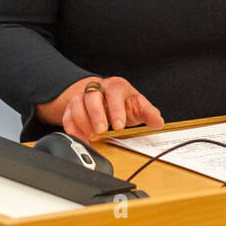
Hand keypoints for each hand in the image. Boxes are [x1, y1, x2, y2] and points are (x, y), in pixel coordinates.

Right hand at [35, 75, 163, 144]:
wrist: (105, 97)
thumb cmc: (123, 102)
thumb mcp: (138, 105)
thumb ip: (148, 113)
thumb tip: (158, 122)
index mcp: (116, 86)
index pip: (115, 93)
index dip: (116, 109)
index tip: (118, 125)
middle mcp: (98, 89)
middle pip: (92, 97)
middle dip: (96, 115)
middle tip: (101, 131)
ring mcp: (83, 98)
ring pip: (76, 104)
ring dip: (82, 122)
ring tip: (92, 137)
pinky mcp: (71, 108)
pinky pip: (66, 116)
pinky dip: (72, 129)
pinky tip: (80, 139)